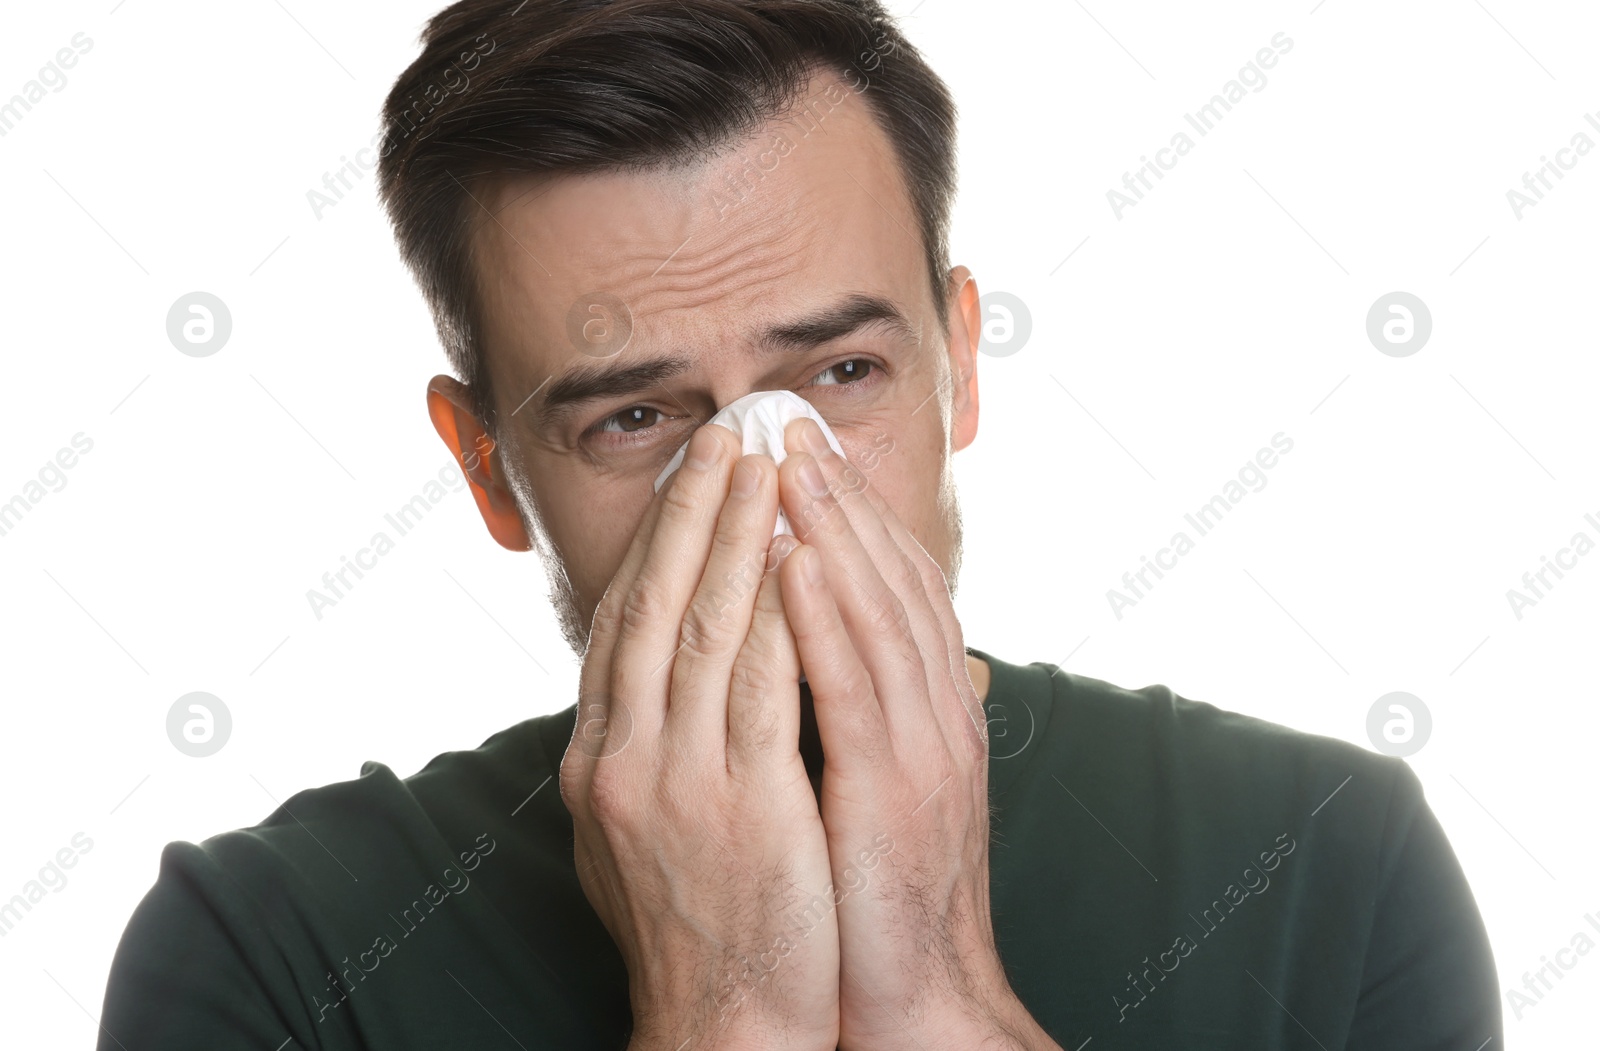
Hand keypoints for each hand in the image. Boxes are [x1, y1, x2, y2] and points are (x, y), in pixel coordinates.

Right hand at [560, 424, 839, 1050]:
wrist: (721, 1028)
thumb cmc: (696, 932)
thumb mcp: (643, 835)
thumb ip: (653, 752)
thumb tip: (659, 692)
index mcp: (598, 762)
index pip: (621, 627)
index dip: (657, 546)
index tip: (688, 484)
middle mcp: (622, 759)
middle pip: (654, 607)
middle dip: (692, 514)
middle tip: (725, 436)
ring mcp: (677, 780)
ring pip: (703, 627)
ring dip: (737, 536)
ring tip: (765, 465)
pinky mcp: (742, 805)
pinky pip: (761, 682)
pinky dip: (779, 608)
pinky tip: (800, 553)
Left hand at [774, 417, 1057, 1050]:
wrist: (919, 1000)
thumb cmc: (883, 897)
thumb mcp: (886, 790)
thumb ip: (877, 717)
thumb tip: (855, 662)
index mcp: (933, 712)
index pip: (893, 590)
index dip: (852, 515)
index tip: (804, 455)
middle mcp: (939, 714)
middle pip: (891, 581)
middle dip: (840, 497)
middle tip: (790, 424)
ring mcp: (925, 748)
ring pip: (879, 614)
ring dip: (834, 531)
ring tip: (788, 462)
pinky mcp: (897, 791)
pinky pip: (859, 687)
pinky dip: (828, 617)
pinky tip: (795, 561)